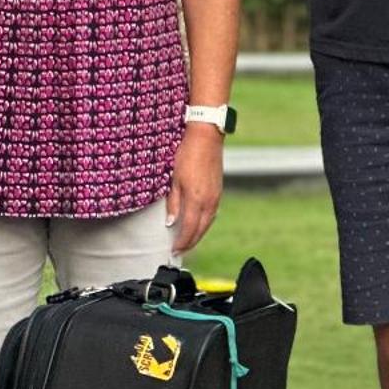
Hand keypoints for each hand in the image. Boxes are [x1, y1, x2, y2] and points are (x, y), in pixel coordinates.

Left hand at [166, 123, 224, 255]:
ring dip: (198, 234)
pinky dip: (204, 223)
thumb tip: (170, 222)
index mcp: (196, 199)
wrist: (206, 137)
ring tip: (188, 241)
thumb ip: (173, 203)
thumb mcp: (174, 179)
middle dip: (190, 242)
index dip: (181, 242)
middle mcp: (209, 201)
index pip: (189, 229)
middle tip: (180, 251)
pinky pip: (212, 214)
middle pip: (200, 230)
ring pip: (208, 223)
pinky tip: (198, 224)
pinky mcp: (218, 190)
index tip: (174, 250)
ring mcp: (216, 196)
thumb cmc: (187, 154)